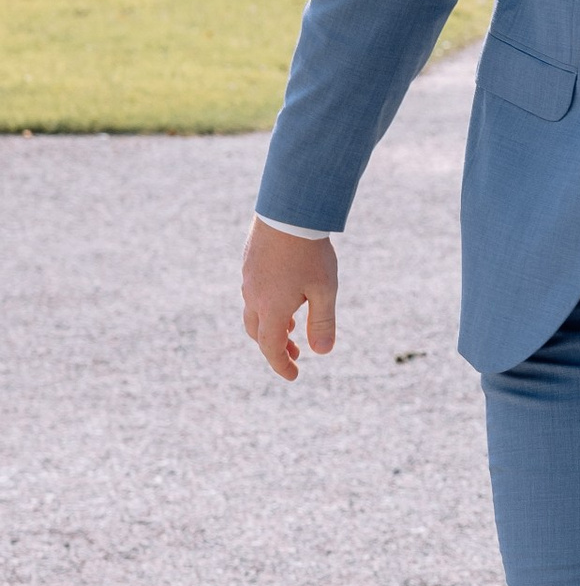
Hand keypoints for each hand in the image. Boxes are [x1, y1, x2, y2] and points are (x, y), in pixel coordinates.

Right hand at [242, 220, 337, 377]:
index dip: (282, 365)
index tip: (294, 376)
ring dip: (271, 325)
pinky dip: (267, 305)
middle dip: (275, 347)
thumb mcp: (325, 290)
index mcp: (271, 309)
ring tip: (292, 326)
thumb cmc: (310, 252)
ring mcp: (248, 278)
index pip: (271, 348)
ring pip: (254, 312)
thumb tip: (322, 353)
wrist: (288, 210)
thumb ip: (323, 323)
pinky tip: (284, 295)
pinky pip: (253, 292)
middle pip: (258, 333)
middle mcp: (254, 297)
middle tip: (295, 353)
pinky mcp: (249, 262)